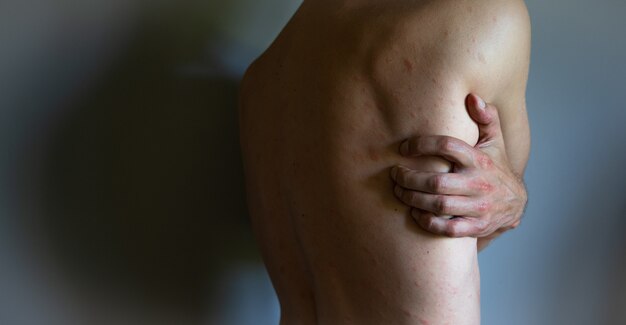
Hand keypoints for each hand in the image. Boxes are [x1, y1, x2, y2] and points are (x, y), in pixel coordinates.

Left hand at [390, 94, 526, 239]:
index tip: (404, 148)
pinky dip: (429, 222)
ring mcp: (479, 207)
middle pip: (436, 182)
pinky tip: (416, 213)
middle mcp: (479, 183)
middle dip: (409, 178)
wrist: (516, 203)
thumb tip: (472, 96)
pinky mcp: (477, 226)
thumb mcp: (495, 141)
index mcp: (479, 159)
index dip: (422, 145)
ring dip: (414, 200)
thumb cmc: (497, 167)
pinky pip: (448, 229)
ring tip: (400, 192)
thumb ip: (485, 118)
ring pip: (439, 205)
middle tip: (395, 174)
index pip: (447, 146)